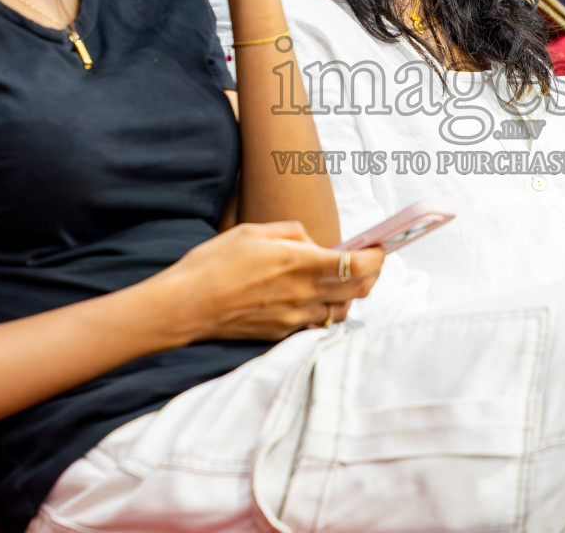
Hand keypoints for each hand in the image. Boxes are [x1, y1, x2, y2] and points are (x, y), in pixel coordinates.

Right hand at [155, 222, 382, 342]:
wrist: (184, 306)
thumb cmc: (213, 264)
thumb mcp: (253, 231)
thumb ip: (291, 232)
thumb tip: (313, 242)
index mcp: (298, 263)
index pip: (357, 264)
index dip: (377, 256)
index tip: (380, 246)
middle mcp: (302, 294)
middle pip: (360, 290)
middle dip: (372, 274)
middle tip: (369, 261)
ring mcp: (294, 318)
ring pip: (342, 311)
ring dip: (349, 295)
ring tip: (339, 279)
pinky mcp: (282, 333)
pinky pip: (318, 324)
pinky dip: (326, 311)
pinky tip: (314, 298)